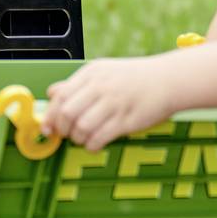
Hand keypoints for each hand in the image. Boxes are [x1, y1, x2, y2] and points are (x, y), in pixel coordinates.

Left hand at [40, 55, 182, 151]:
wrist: (169, 79)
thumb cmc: (135, 78)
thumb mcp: (103, 72)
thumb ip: (77, 83)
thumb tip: (52, 92)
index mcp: (92, 73)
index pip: (60, 96)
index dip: (50, 115)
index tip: (47, 128)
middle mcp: (101, 86)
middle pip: (67, 113)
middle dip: (63, 130)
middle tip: (67, 135)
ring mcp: (114, 103)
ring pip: (81, 128)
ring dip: (78, 139)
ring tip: (84, 139)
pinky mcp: (127, 120)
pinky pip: (100, 138)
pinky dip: (92, 145)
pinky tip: (95, 144)